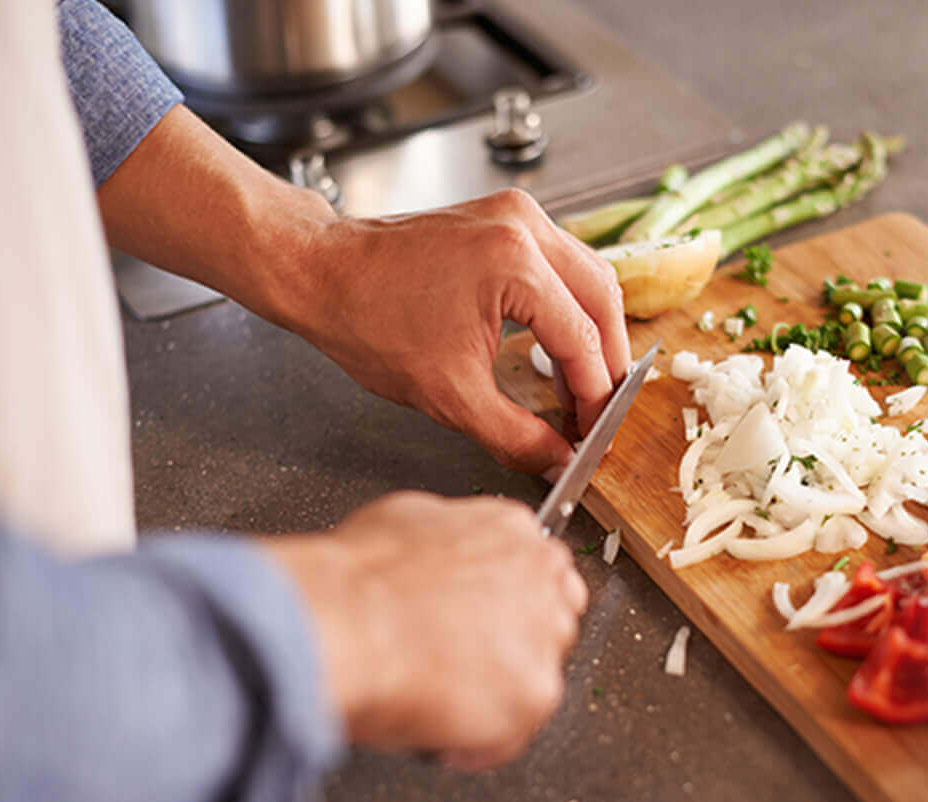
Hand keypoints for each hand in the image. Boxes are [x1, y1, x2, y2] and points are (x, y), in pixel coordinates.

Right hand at [262, 491, 584, 769]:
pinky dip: (476, 746)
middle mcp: (540, 581)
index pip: (538, 571)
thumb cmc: (354, 582)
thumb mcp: (400, 522)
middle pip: (550, 623)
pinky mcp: (534, 694)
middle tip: (458, 666)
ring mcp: (542, 639)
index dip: (505, 606)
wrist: (343, 624)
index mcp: (509, 531)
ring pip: (534, 680)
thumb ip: (443, 542)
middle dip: (509, 649)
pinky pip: (511, 734)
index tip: (481, 625)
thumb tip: (434, 561)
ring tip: (438, 701)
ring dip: (494, 696)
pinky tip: (438, 735)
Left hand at [282, 188, 628, 472]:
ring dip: (594, 332)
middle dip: (608, 362)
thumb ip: (515, 436)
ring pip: (590, 276)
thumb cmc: (367, 320)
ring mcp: (517, 214)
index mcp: (515, 264)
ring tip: (581, 383)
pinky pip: (562, 262)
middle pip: (603, 300)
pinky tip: (559, 342)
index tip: (593, 433)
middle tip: (598, 410)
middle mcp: (525, 227)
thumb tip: (558, 461)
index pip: (583, 341)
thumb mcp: (449, 394)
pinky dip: (570, 305)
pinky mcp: (506, 216)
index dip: (595, 397)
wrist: (320, 273)